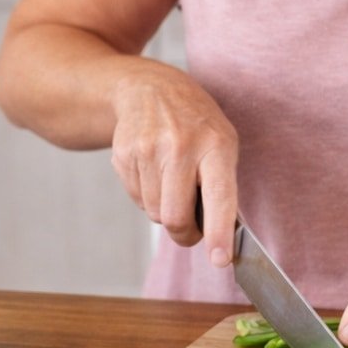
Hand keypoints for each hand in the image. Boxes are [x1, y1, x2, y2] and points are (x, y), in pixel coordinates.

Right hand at [109, 62, 238, 265]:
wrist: (149, 88)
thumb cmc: (196, 124)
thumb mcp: (222, 142)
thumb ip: (224, 186)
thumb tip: (222, 235)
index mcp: (216, 145)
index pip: (219, 197)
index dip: (219, 233)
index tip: (220, 259)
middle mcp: (181, 146)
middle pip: (175, 217)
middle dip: (184, 233)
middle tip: (192, 228)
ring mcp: (148, 149)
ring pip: (154, 213)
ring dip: (164, 211)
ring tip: (172, 183)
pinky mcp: (123, 155)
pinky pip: (137, 199)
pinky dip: (147, 196)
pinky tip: (153, 171)